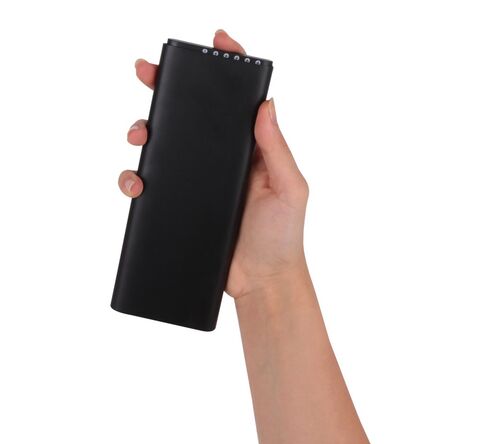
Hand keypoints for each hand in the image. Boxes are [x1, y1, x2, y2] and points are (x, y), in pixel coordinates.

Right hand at [118, 30, 308, 298]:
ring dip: (145, 132)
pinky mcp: (181, 206)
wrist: (262, 280)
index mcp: (250, 150)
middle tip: (147, 74)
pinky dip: (137, 179)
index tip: (216, 41)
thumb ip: (276, 148)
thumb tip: (265, 104)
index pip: (236, 102)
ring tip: (139, 135)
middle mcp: (222, 161)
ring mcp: (199, 183)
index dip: (226, 68)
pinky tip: (136, 182)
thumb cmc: (283, 236)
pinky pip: (153, 186)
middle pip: (192, 117)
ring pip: (164, 147)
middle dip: (168, 91)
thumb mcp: (289, 188)